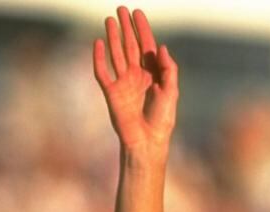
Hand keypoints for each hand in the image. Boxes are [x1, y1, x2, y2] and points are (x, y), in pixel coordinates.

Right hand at [93, 6, 177, 148]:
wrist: (147, 141)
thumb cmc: (162, 120)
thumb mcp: (171, 92)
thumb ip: (169, 70)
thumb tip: (162, 47)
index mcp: (153, 74)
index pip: (147, 46)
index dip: (142, 30)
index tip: (138, 13)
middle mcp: (137, 75)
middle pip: (130, 46)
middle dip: (127, 27)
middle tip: (121, 9)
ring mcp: (123, 82)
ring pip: (117, 54)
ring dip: (113, 37)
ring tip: (110, 19)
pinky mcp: (111, 92)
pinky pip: (102, 71)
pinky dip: (99, 57)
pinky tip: (98, 43)